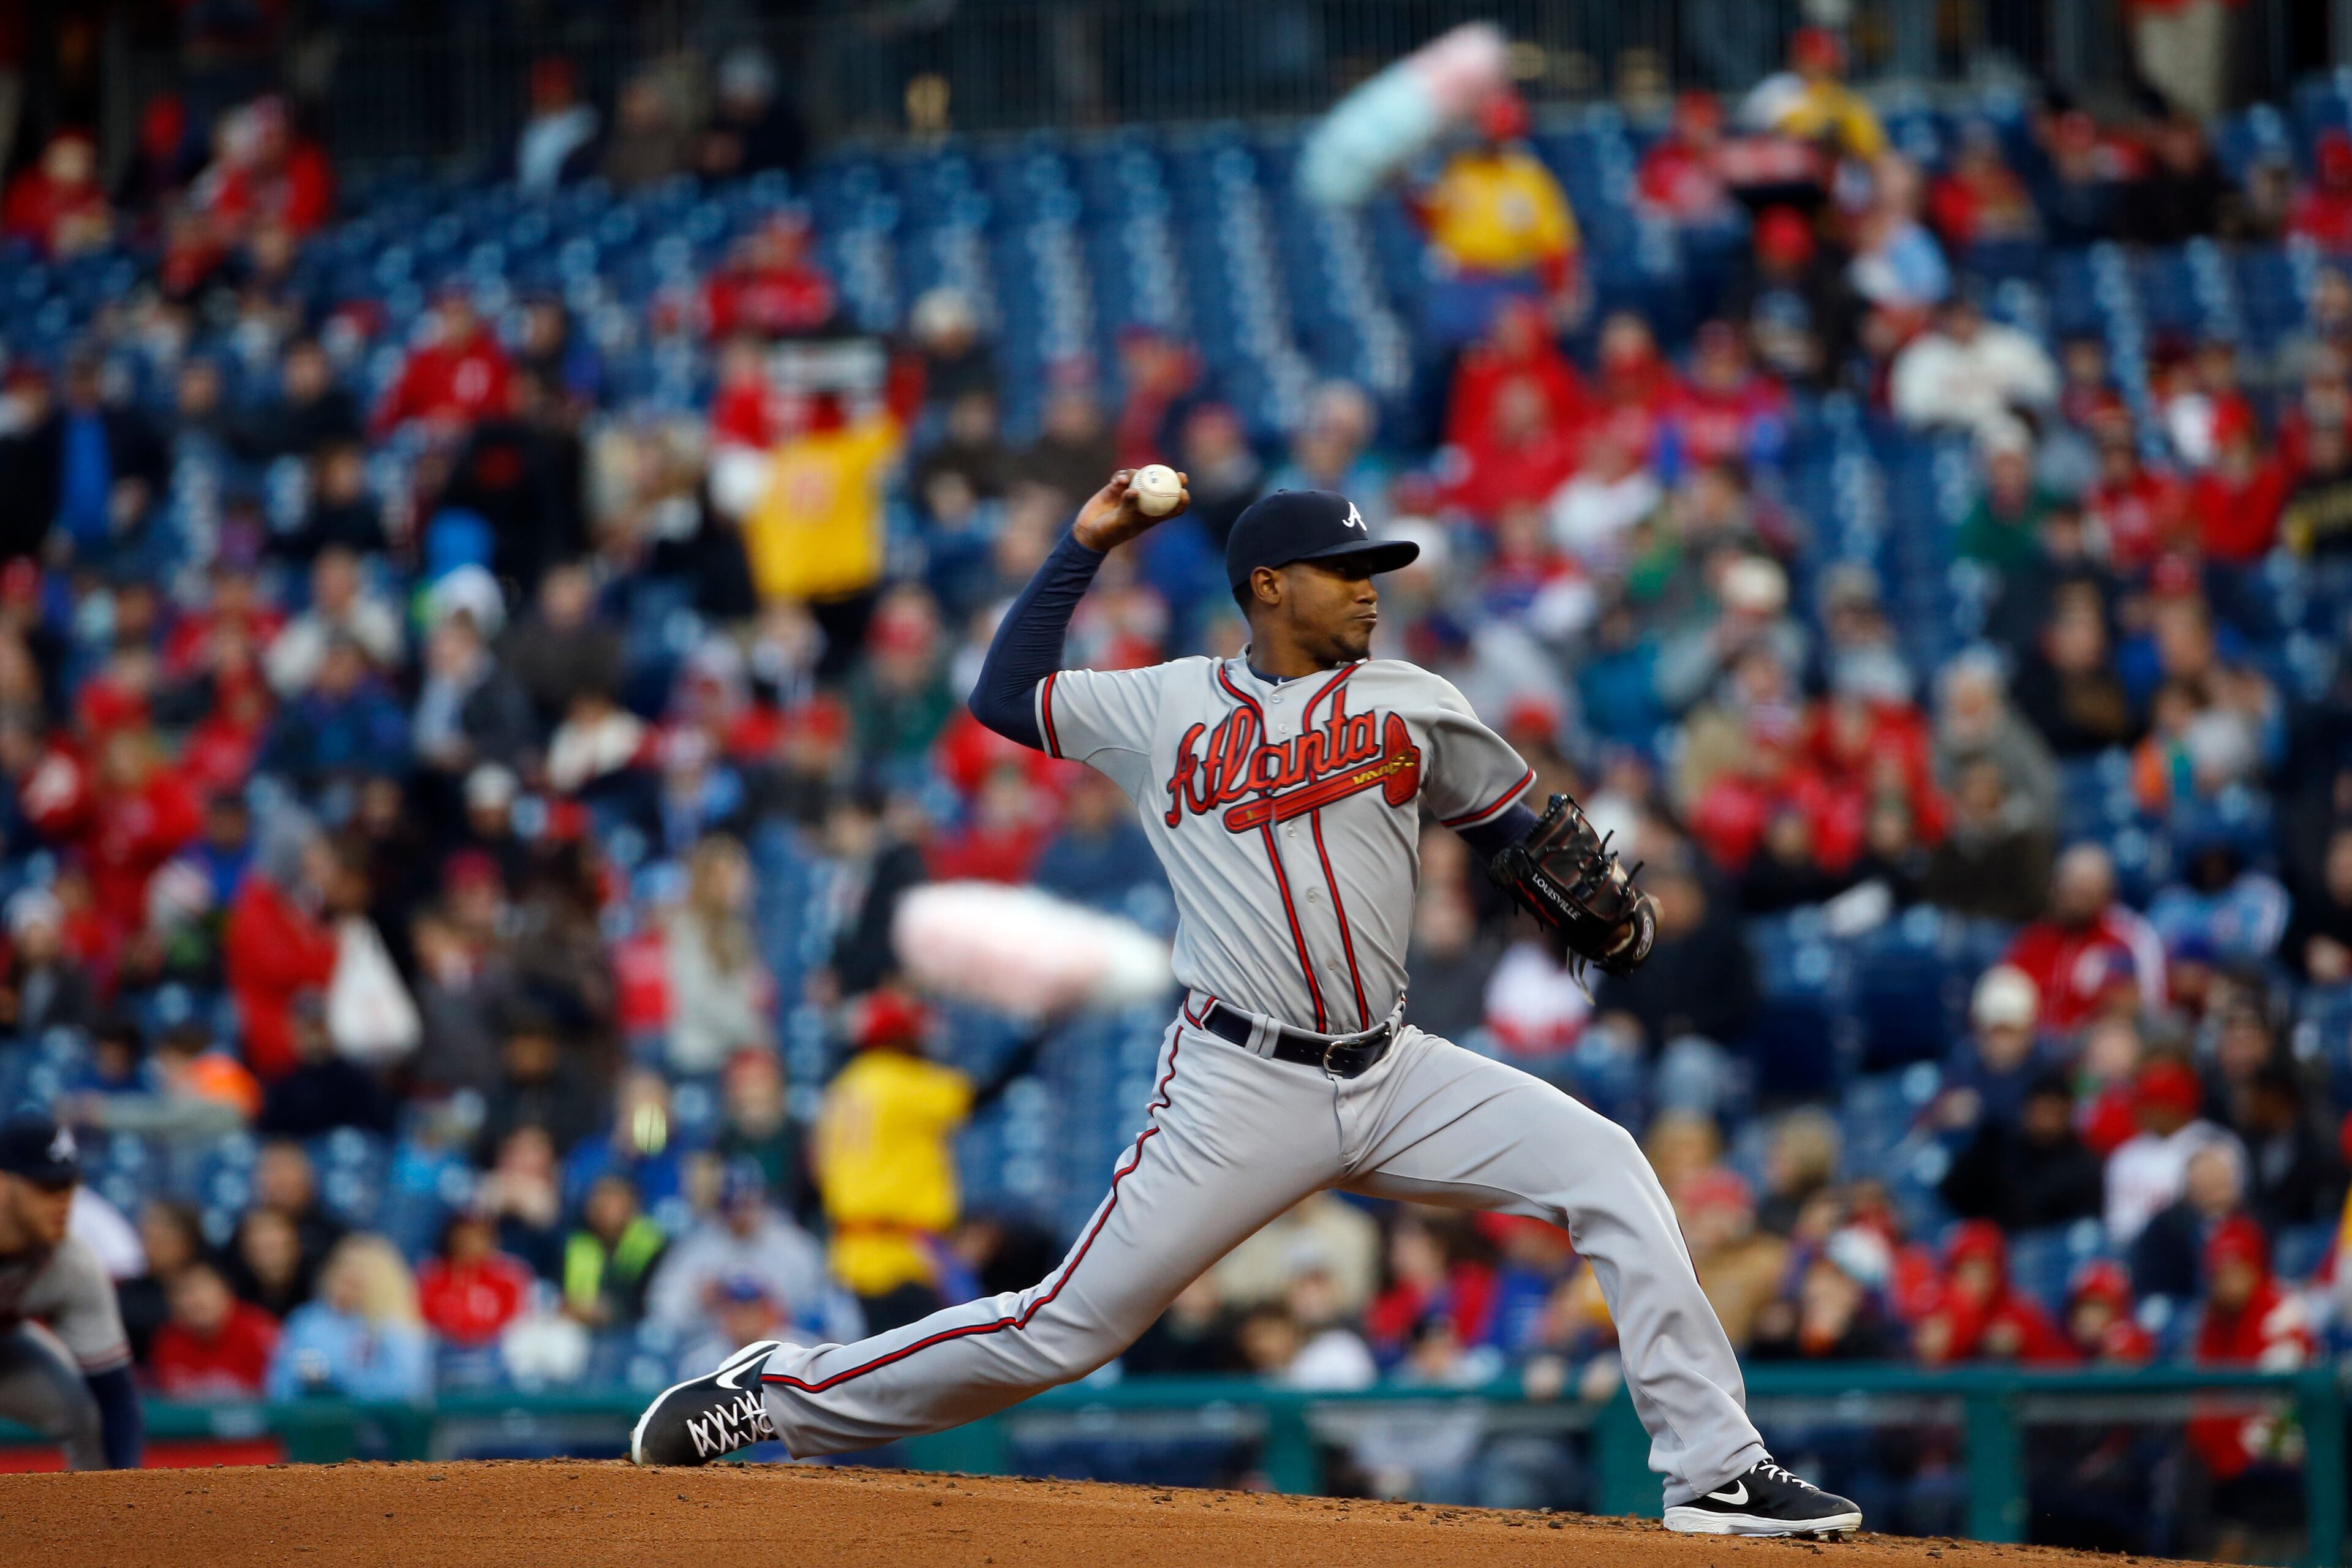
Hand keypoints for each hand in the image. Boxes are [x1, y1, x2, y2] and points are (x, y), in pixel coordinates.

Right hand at [1071, 468, 1187, 552]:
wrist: (1087, 531)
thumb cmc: (1108, 532)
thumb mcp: (1121, 521)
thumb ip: (1128, 506)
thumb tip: (1134, 490)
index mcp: (1151, 516)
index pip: (1172, 508)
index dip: (1181, 500)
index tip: (1183, 492)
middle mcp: (1143, 503)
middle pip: (1162, 488)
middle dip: (1172, 479)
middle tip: (1178, 474)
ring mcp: (1130, 494)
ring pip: (1141, 478)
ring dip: (1136, 475)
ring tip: (1126, 480)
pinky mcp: (1117, 488)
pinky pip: (1123, 476)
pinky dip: (1121, 476)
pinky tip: (1117, 481)